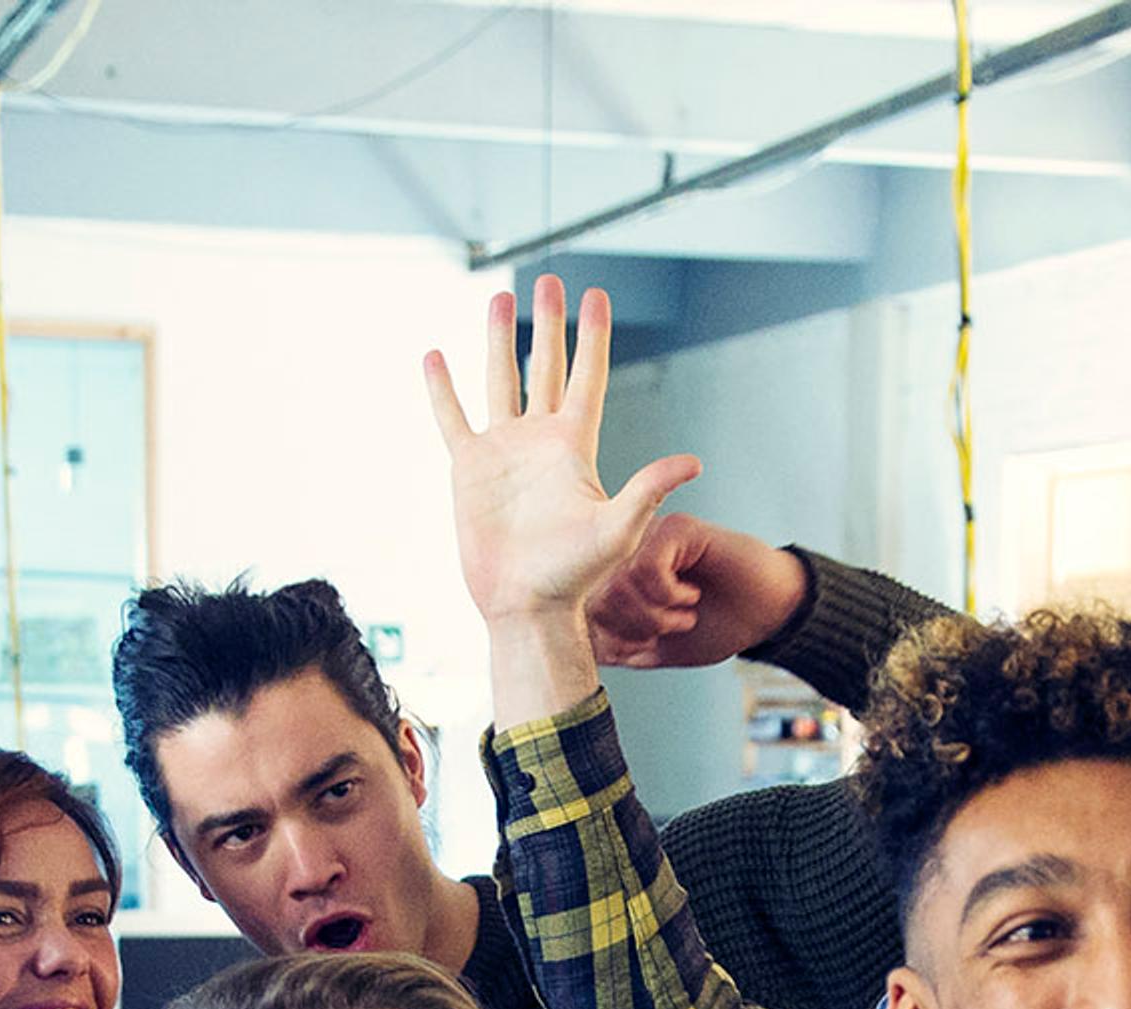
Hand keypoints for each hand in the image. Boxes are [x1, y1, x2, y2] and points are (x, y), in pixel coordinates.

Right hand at [425, 276, 703, 626]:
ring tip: (499, 298)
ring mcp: (504, 451)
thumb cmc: (575, 574)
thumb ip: (649, 488)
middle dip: (548, 323)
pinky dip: (443, 389)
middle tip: (549, 282)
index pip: (586, 376)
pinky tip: (436, 357)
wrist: (525, 604)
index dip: (592, 336)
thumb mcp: (619, 528)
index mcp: (575, 445)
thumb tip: (694, 461)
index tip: (596, 294)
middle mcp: (540, 440)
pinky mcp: (469, 469)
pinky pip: (453, 418)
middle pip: (545, 366)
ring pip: (500, 380)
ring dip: (498, 340)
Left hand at [588, 516, 814, 669]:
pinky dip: (667, 593)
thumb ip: (620, 647)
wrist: (768, 612)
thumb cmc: (717, 626)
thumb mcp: (658, 647)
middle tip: (663, 631)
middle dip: (628, 627)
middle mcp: (631, 551)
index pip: (585, 605)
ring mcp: (651, 536)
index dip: (605, 636)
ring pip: (619, 579)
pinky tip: (689, 597)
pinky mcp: (677, 528)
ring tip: (680, 617)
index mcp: (623, 577)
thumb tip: (583, 653)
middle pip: (596, 593)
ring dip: (651, 613)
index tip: (640, 646)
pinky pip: (647, 565)